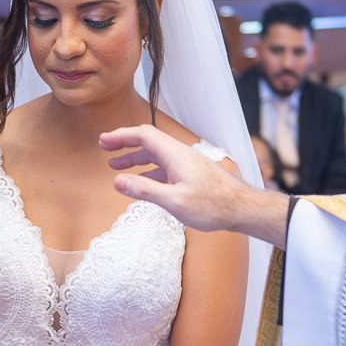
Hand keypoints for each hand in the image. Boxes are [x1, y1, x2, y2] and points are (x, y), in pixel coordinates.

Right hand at [99, 124, 246, 231]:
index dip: (122, 136)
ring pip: (155, 155)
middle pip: (148, 142)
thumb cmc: (213, 206)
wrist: (242, 209)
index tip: (104, 141)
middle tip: (105, 148)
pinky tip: (141, 183)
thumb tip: (117, 181)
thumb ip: (144, 190)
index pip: (144, 135)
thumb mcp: (174, 201)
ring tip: (116, 166)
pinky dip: (148, 172)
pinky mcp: (190, 176)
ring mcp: (186, 165)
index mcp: (175, 155)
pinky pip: (164, 168)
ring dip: (135, 159)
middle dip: (125, 143)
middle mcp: (180, 155)